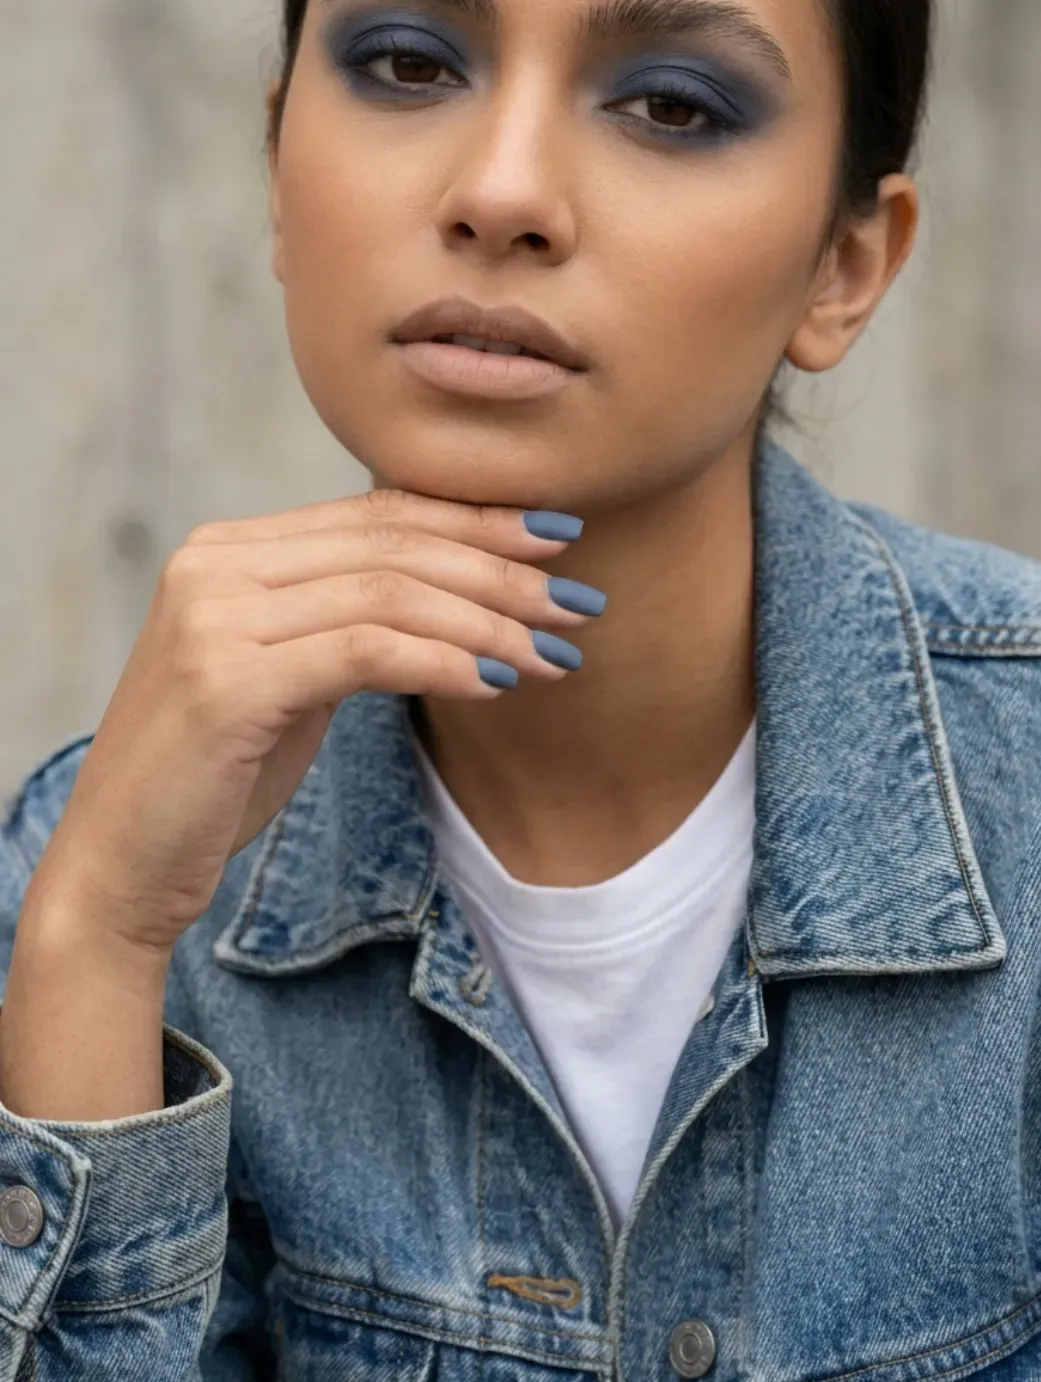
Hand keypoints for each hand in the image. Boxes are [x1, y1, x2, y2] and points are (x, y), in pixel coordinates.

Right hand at [31, 489, 596, 956]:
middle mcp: (214, 564)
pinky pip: (366, 651)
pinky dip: (446, 661)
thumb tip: (460, 584)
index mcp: (228, 549)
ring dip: (491, 622)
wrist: (119, 867)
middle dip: (501, 570)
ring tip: (556, 656)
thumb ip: (342, 617)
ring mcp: (213, 617)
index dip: (476, 521)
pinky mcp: (225, 681)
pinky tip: (501, 683)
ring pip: (389, 592)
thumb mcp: (286, 676)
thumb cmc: (215, 777)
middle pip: (392, 544)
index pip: (376, 514)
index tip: (559, 540)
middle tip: (579, 604)